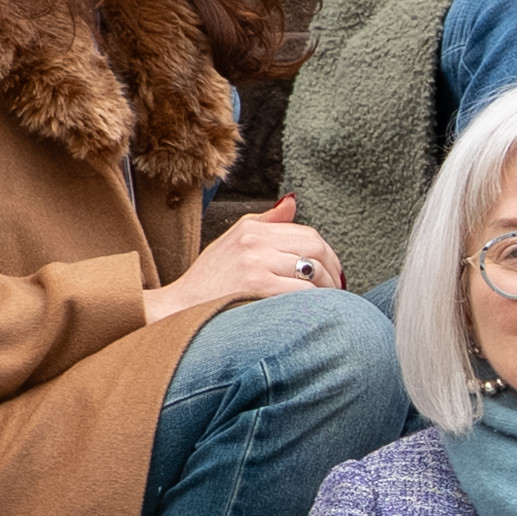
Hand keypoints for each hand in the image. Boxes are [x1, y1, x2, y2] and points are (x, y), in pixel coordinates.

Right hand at [161, 196, 345, 319]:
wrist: (179, 310)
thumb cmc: (208, 282)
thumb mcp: (233, 241)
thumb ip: (265, 222)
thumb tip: (292, 202)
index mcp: (251, 230)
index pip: (307, 234)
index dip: (328, 255)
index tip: (333, 273)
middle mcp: (254, 242)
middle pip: (314, 249)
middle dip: (333, 271)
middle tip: (337, 289)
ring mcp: (256, 263)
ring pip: (312, 270)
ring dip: (328, 290)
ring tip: (329, 304)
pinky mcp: (257, 287)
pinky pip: (302, 292)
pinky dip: (315, 303)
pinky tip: (314, 313)